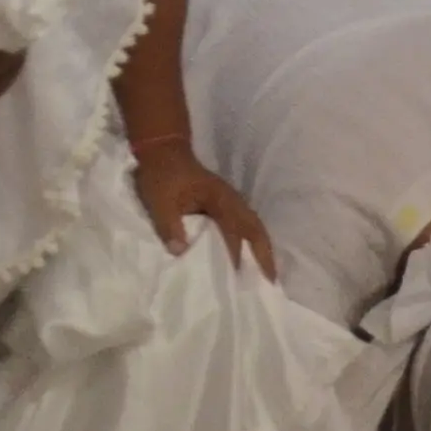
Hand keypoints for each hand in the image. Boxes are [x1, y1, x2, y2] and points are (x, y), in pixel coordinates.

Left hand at [130, 137, 275, 270]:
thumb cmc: (161, 175)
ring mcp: (228, 201)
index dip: (239, 254)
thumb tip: (181, 252)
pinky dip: (250, 240)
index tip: (243, 279)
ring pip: (252, 226)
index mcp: (219, 200)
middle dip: (264, 254)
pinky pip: (243, 224)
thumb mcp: (159, 200)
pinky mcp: (221, 204)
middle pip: (256, 228)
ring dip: (261, 248)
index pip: (234, 231)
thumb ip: (168, 225)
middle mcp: (231, 201)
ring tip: (264, 273)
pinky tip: (247, 255)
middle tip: (271, 280)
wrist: (162, 149)